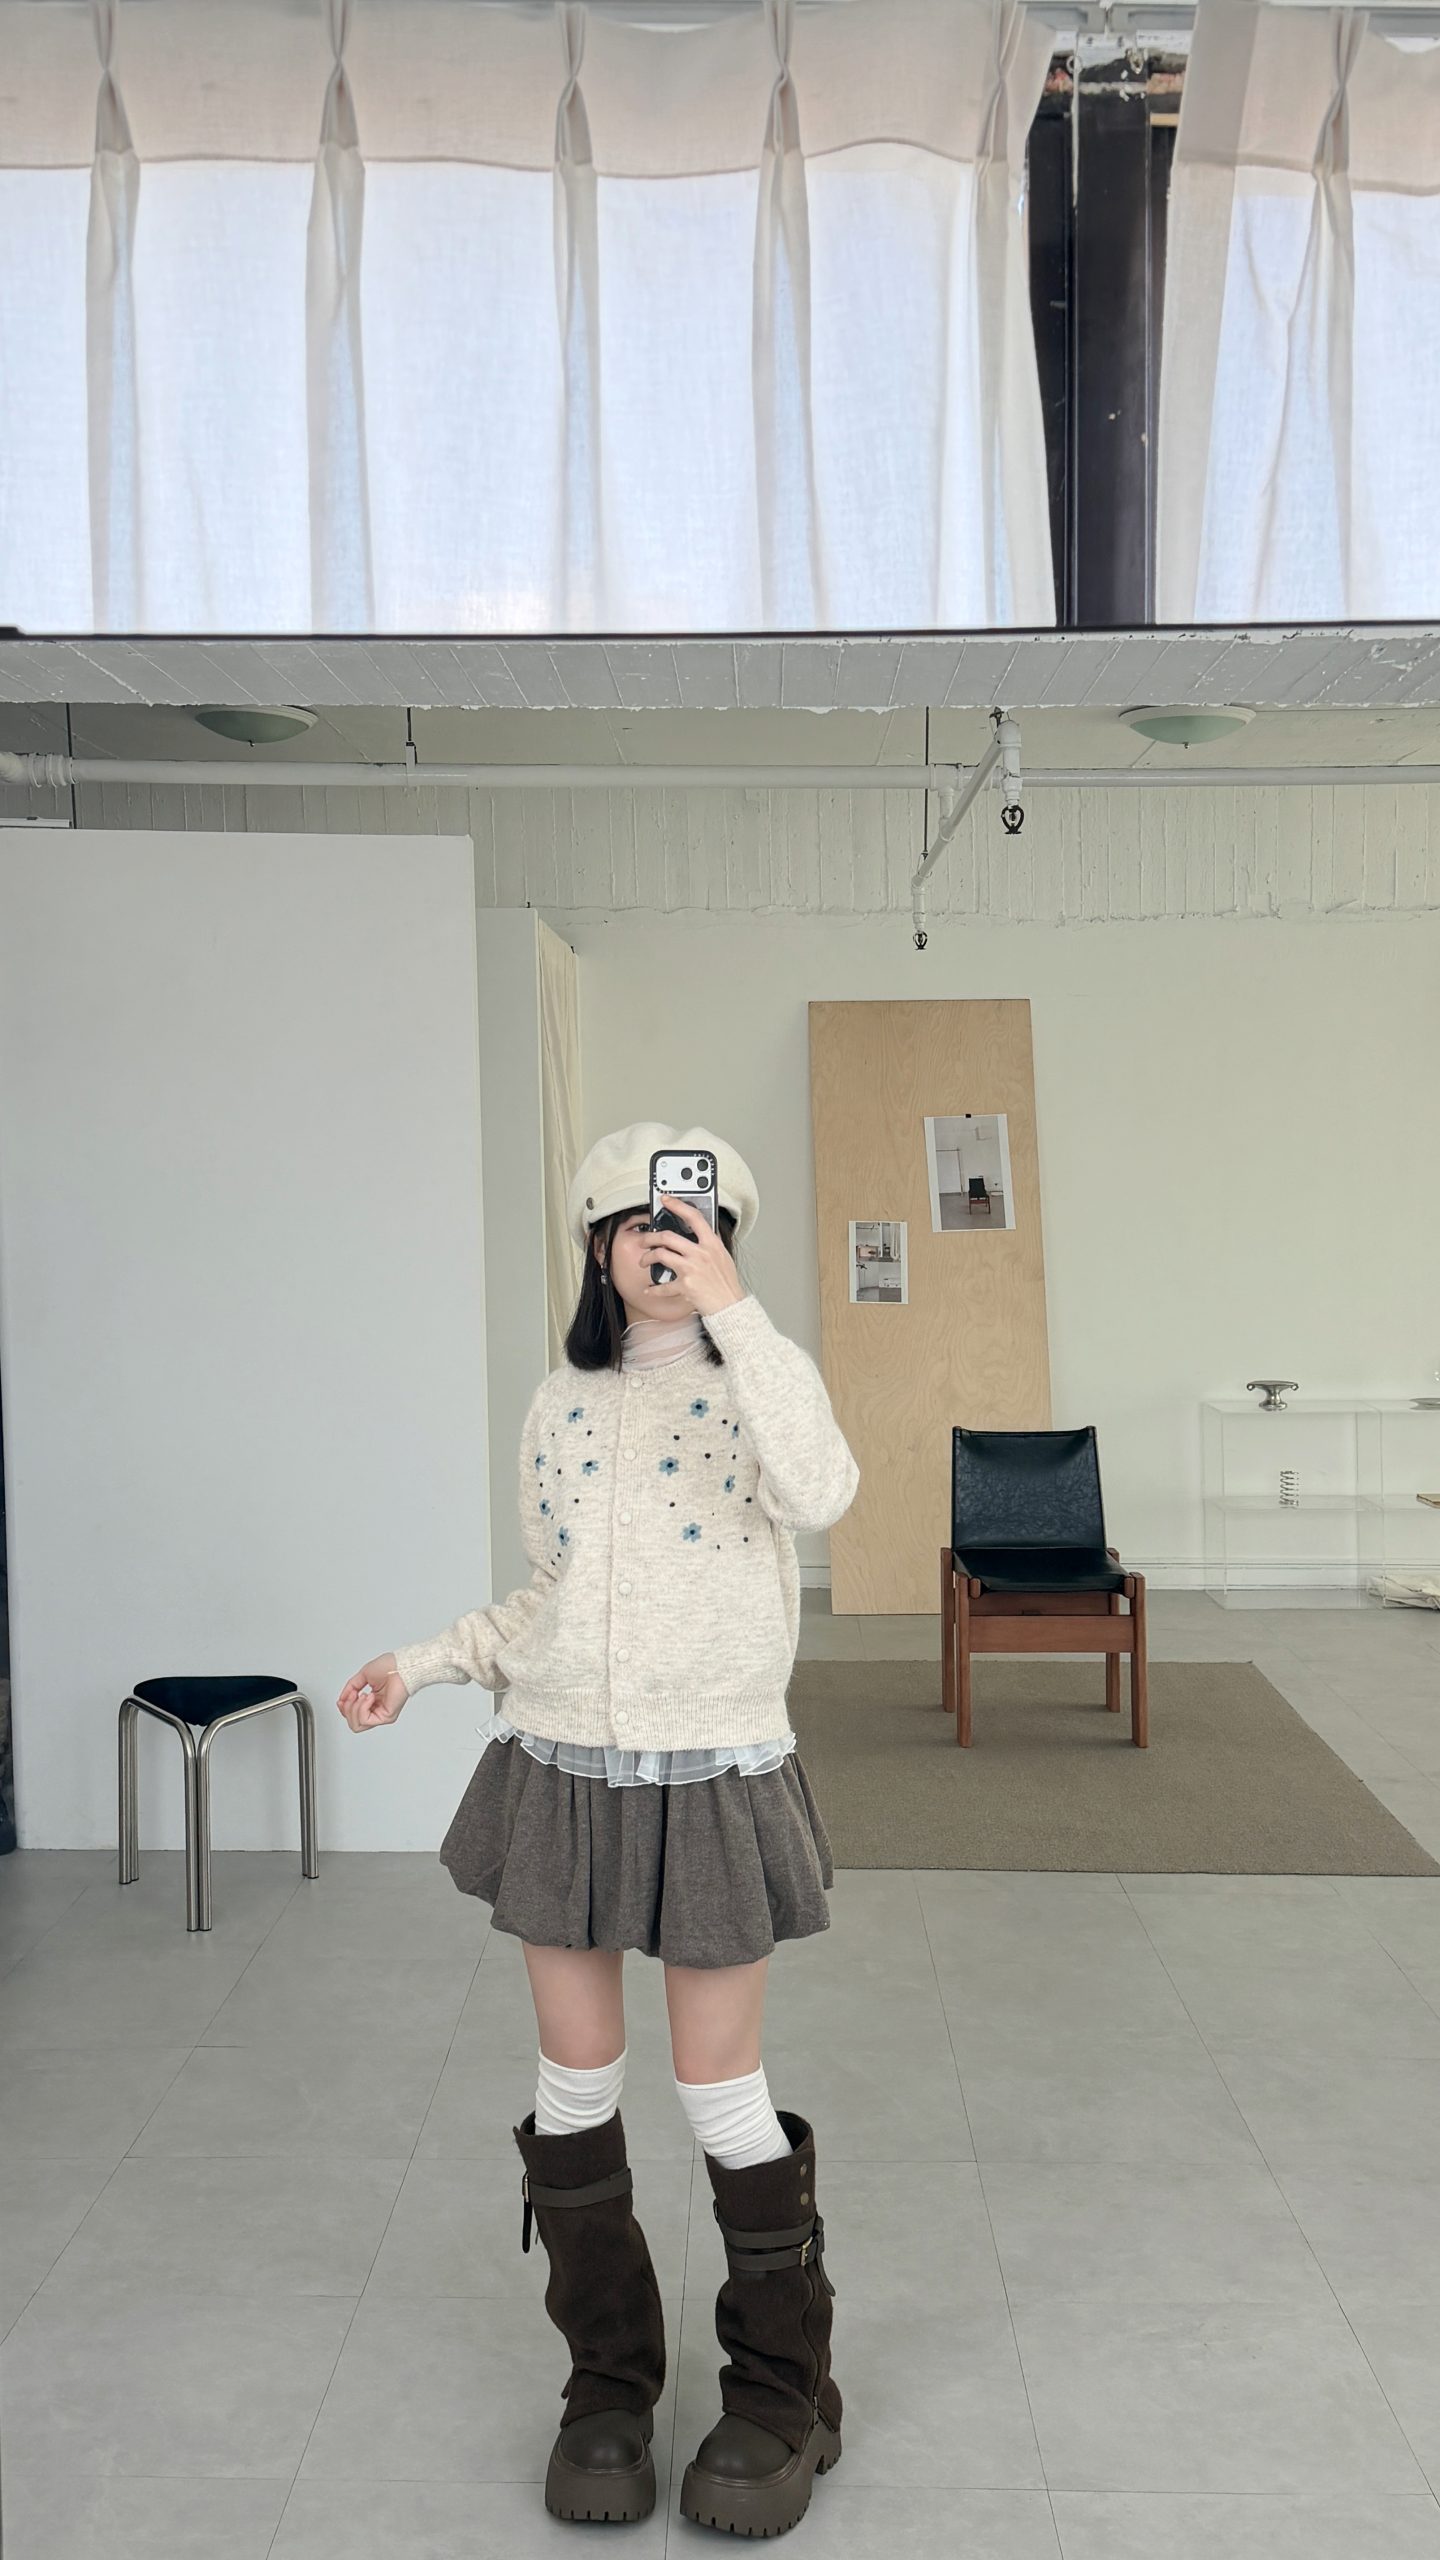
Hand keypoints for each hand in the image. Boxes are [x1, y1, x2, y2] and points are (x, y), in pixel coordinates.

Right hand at [336, 1653, 408, 1729]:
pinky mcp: (387, 1717)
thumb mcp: (363, 1676)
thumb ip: (351, 1688)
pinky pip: (365, 1720)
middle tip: (353, 1695)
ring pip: (357, 1725)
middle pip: (354, 1724)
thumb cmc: (390, 1666)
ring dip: (354, 1708)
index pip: (353, 1716)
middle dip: (348, 1709)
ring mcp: (382, 1715)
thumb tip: (342, 1699)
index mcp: (373, 1702)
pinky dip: (362, 1707)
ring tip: (362, 1695)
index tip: (342, 1699)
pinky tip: (369, 1696)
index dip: (344, 1709)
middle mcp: (378, 1710)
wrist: (401, 1665)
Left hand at [644, 1189, 748, 1319]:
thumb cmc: (727, 1282)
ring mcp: (692, 1269)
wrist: (730, 1305)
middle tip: (644, 1240)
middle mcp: (701, 1253)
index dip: (678, 1205)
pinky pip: (663, 1286)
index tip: (666, 1199)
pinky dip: (653, 1289)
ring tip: (644, 1261)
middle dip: (650, 1237)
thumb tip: (698, 1233)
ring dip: (647, 1257)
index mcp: (711, 1243)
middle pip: (667, 1236)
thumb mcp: (723, 1256)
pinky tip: (649, 1289)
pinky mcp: (685, 1285)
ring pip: (660, 1255)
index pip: (694, 1217)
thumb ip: (709, 1243)